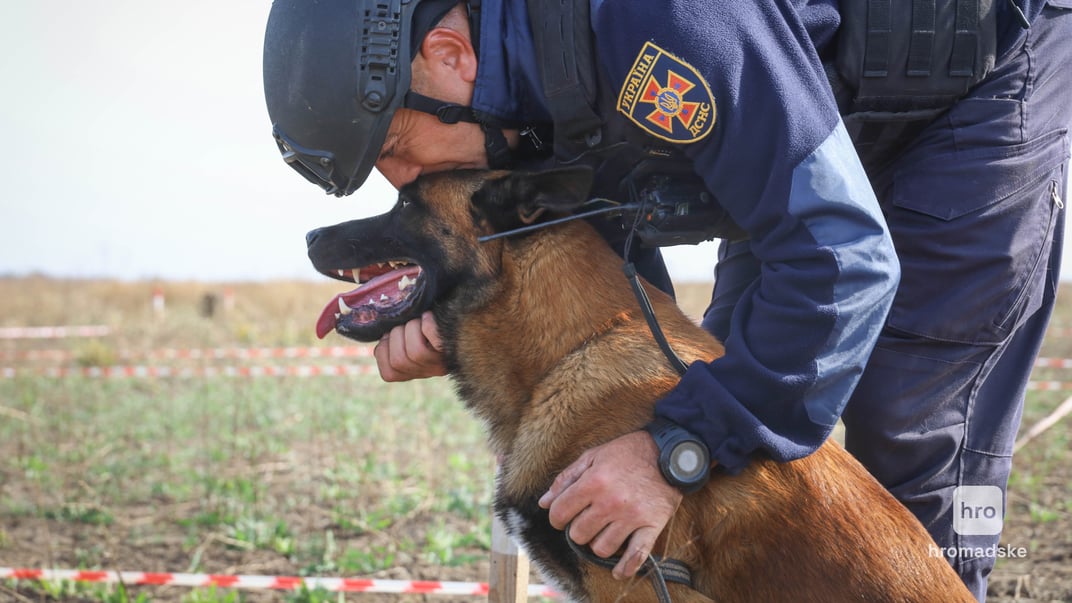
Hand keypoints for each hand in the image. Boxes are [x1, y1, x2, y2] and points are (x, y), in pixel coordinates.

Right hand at [373, 311, 447, 381]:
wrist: (461, 315)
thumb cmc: (426, 320)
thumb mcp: (404, 331)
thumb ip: (391, 334)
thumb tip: (380, 323)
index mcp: (411, 371)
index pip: (389, 374)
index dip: (383, 351)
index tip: (390, 336)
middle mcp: (427, 371)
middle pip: (400, 360)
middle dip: (396, 335)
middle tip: (405, 324)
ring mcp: (440, 362)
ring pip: (415, 352)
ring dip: (411, 328)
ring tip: (417, 320)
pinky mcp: (452, 348)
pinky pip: (434, 339)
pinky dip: (427, 324)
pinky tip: (429, 316)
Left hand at [538, 431, 682, 578]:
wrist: (670, 454)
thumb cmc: (628, 453)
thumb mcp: (593, 456)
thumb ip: (566, 479)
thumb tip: (544, 502)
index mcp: (593, 482)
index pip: (560, 513)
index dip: (557, 517)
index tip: (562, 517)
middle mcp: (610, 502)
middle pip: (579, 534)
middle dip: (577, 529)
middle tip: (586, 521)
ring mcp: (631, 517)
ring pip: (601, 548)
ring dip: (598, 543)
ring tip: (603, 532)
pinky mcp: (651, 526)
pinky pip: (636, 555)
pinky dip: (626, 567)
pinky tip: (618, 571)